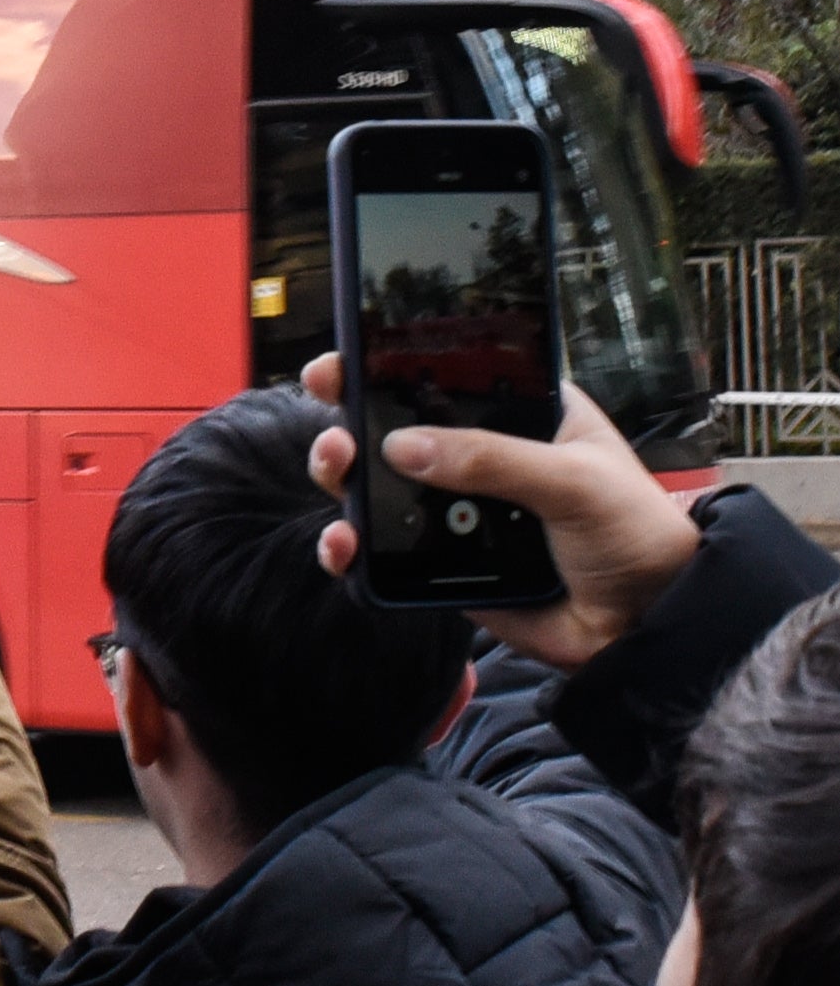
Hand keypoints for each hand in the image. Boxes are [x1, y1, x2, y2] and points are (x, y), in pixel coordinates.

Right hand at [301, 352, 699, 669]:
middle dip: (352, 420)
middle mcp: (481, 455)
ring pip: (379, 486)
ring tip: (338, 471)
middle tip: (338, 427)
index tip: (346, 360)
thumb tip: (403, 447)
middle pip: (396, 426)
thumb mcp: (574, 480)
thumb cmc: (636, 535)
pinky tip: (344, 544)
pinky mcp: (441, 562)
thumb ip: (493, 459)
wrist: (647, 626)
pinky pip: (383, 551)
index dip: (393, 363)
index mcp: (522, 415)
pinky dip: (352, 547)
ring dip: (344, 477)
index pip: (448, 375)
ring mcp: (457, 510)